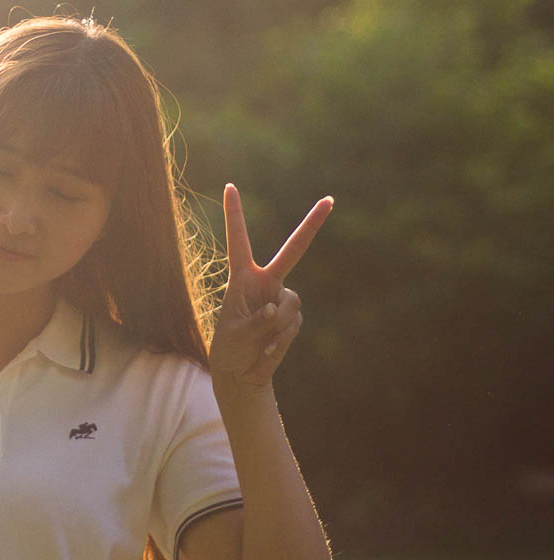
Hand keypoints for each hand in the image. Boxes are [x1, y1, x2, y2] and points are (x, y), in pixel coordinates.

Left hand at [209, 183, 333, 392]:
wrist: (241, 373)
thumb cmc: (230, 350)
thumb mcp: (235, 336)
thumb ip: (257, 321)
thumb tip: (277, 308)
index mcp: (242, 279)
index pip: (238, 241)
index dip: (235, 215)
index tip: (230, 186)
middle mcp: (265, 282)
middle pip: (293, 250)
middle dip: (311, 225)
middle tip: (329, 200)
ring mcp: (282, 299)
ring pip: (291, 305)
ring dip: (275, 328)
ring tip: (257, 345)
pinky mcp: (294, 317)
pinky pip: (292, 326)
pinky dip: (279, 342)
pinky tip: (265, 353)